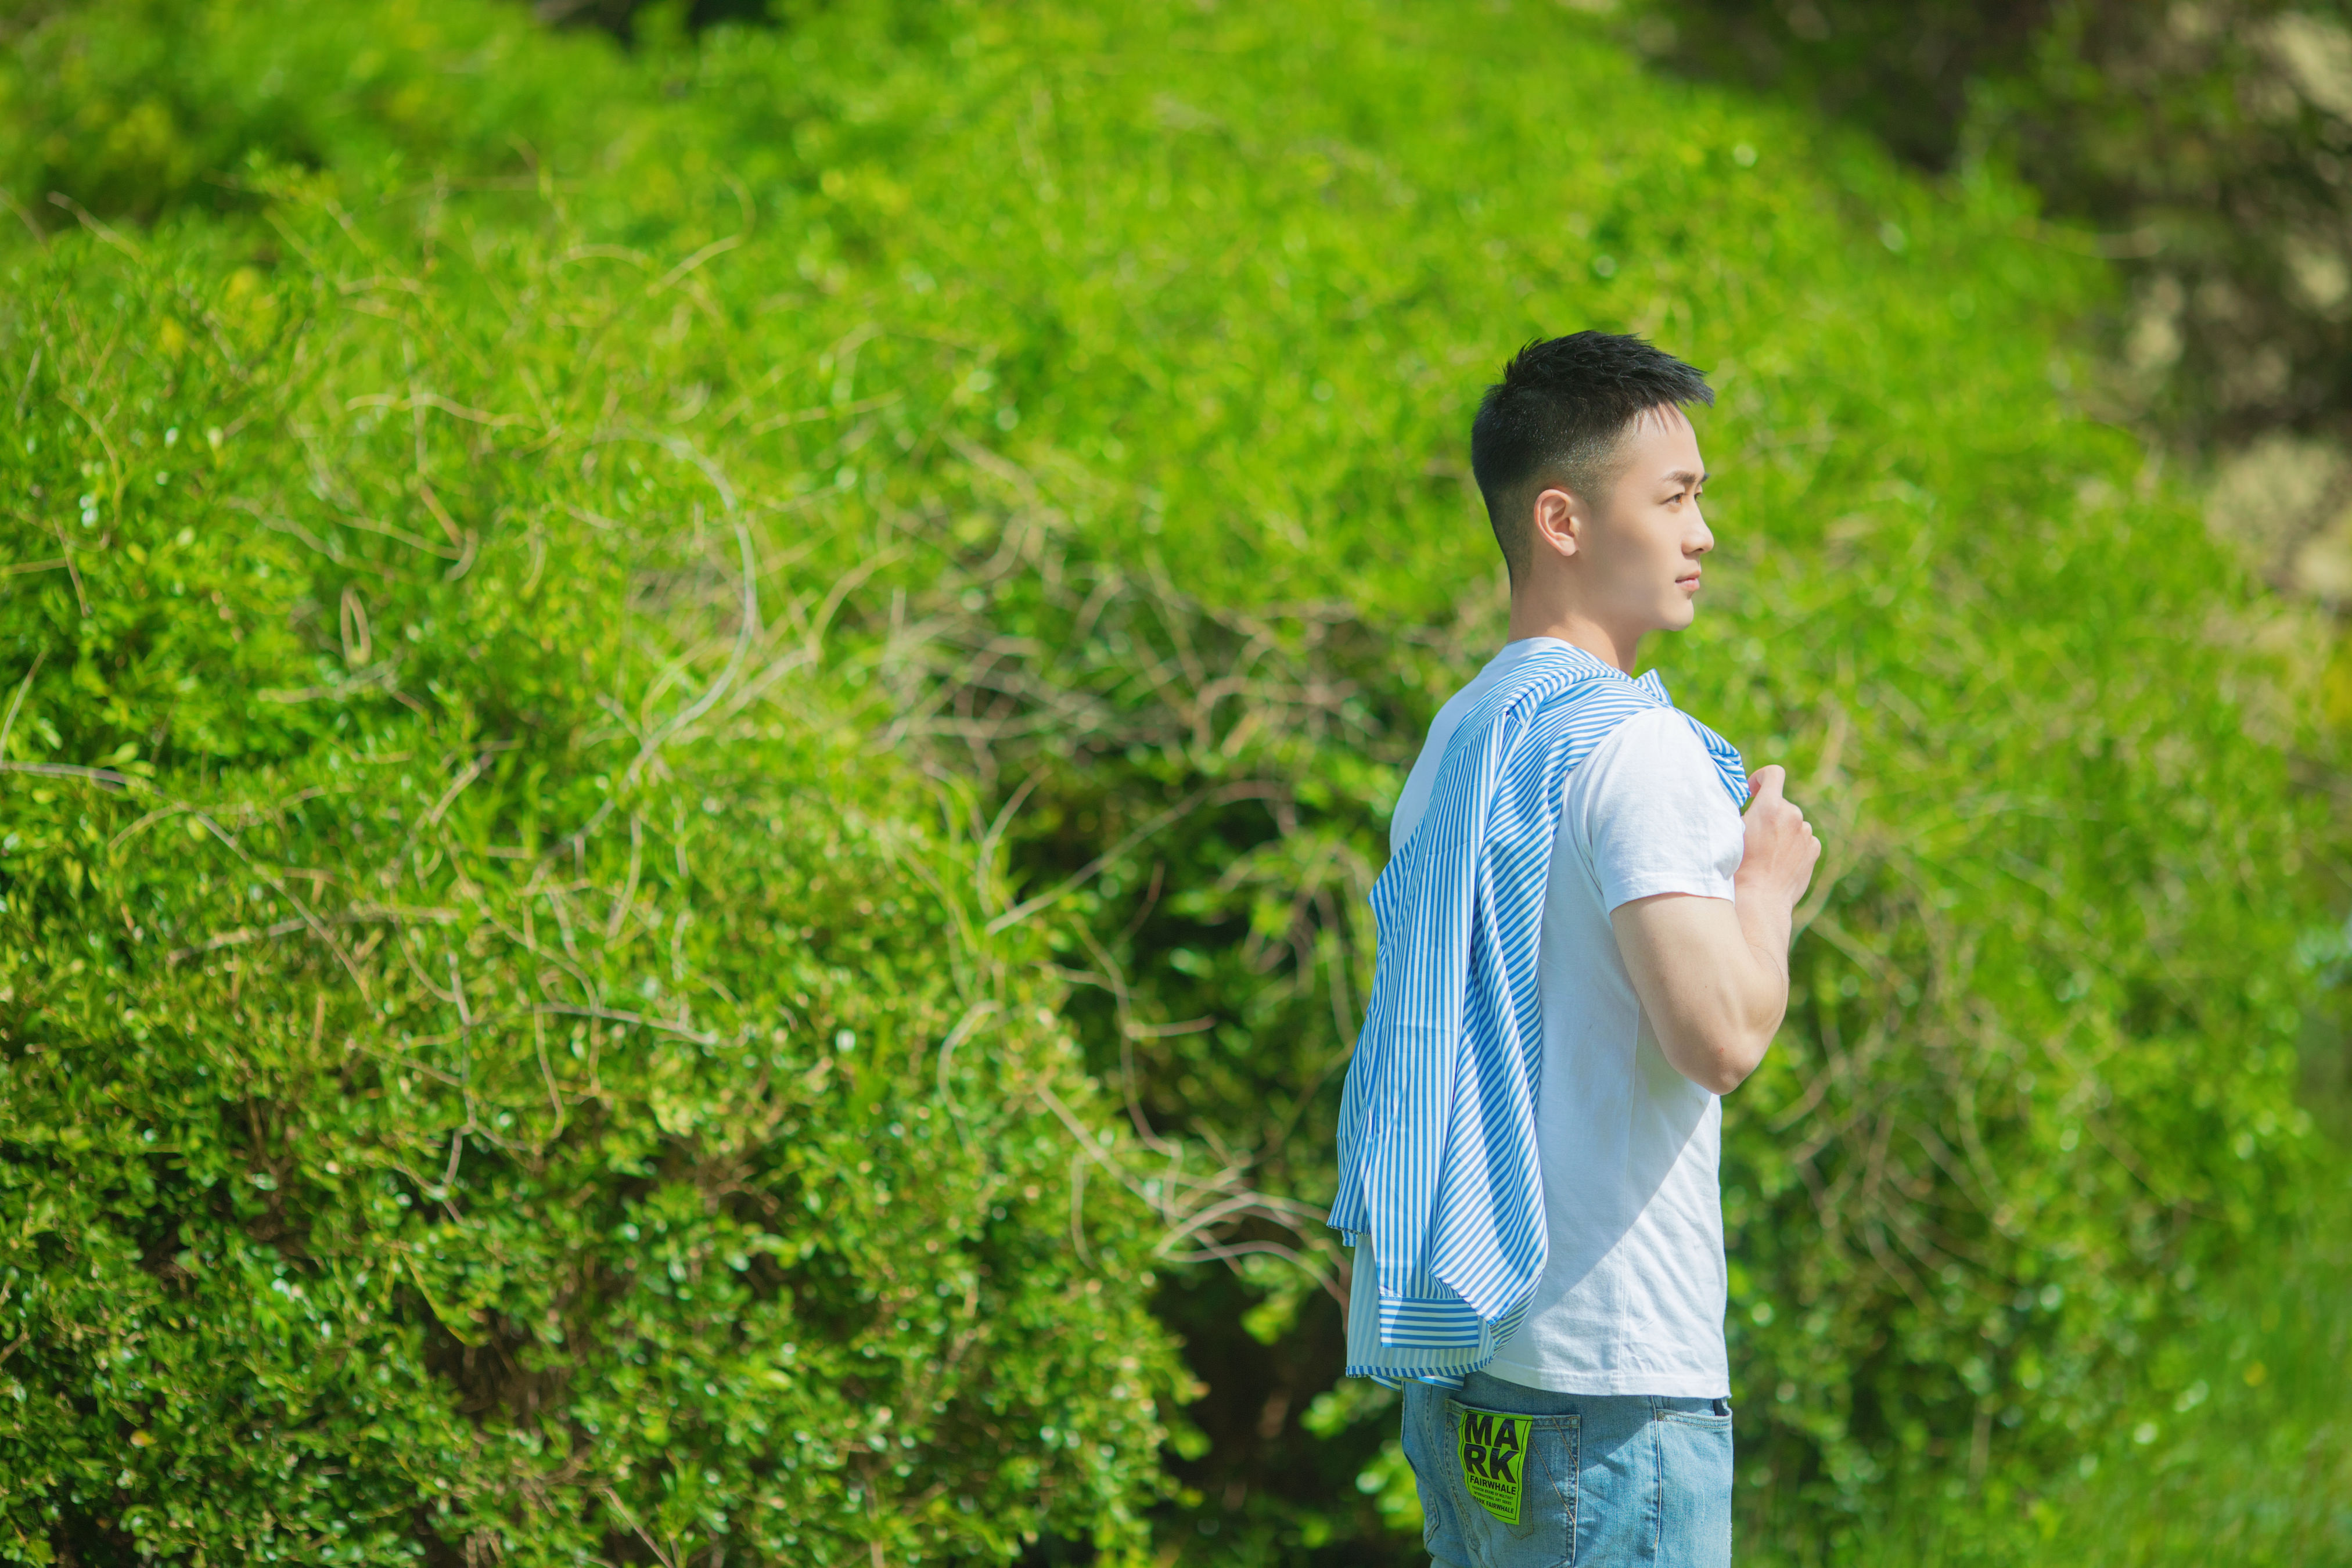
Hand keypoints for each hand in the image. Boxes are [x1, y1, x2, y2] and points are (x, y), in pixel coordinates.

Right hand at [1736, 765, 1819, 916]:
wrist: (1760, 899)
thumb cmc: (1738, 868)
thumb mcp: (1730, 833)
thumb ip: (1741, 810)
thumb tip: (1745, 800)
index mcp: (1770, 806)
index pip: (1774, 773)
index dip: (1761, 778)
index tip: (1752, 792)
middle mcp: (1793, 815)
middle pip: (1780, 803)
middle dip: (1768, 814)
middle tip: (1753, 836)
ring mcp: (1806, 833)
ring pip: (1792, 823)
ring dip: (1781, 830)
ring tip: (1766, 853)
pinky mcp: (1814, 849)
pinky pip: (1802, 838)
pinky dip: (1792, 845)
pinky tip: (1779, 861)